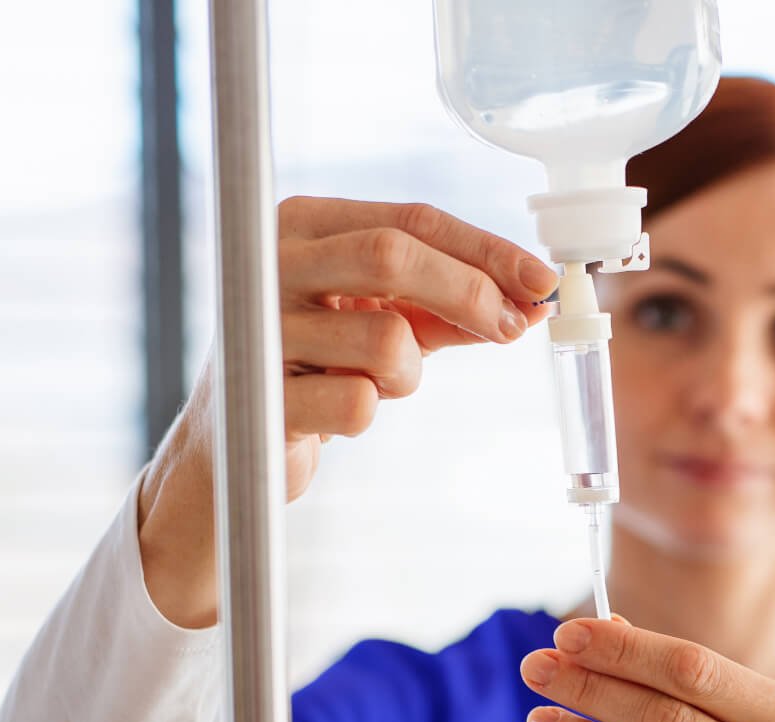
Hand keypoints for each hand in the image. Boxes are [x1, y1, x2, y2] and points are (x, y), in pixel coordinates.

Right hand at [136, 197, 557, 628]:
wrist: (231, 449)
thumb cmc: (317, 369)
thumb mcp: (382, 320)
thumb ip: (450, 306)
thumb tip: (530, 300)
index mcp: (302, 226)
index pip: (411, 219)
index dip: (486, 249)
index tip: (543, 279)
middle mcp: (270, 261)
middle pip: (393, 255)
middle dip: (470, 293)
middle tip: (513, 327)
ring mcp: (258, 327)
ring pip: (387, 339)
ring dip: (408, 374)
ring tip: (376, 383)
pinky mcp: (259, 396)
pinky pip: (360, 403)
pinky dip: (368, 412)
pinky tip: (334, 413)